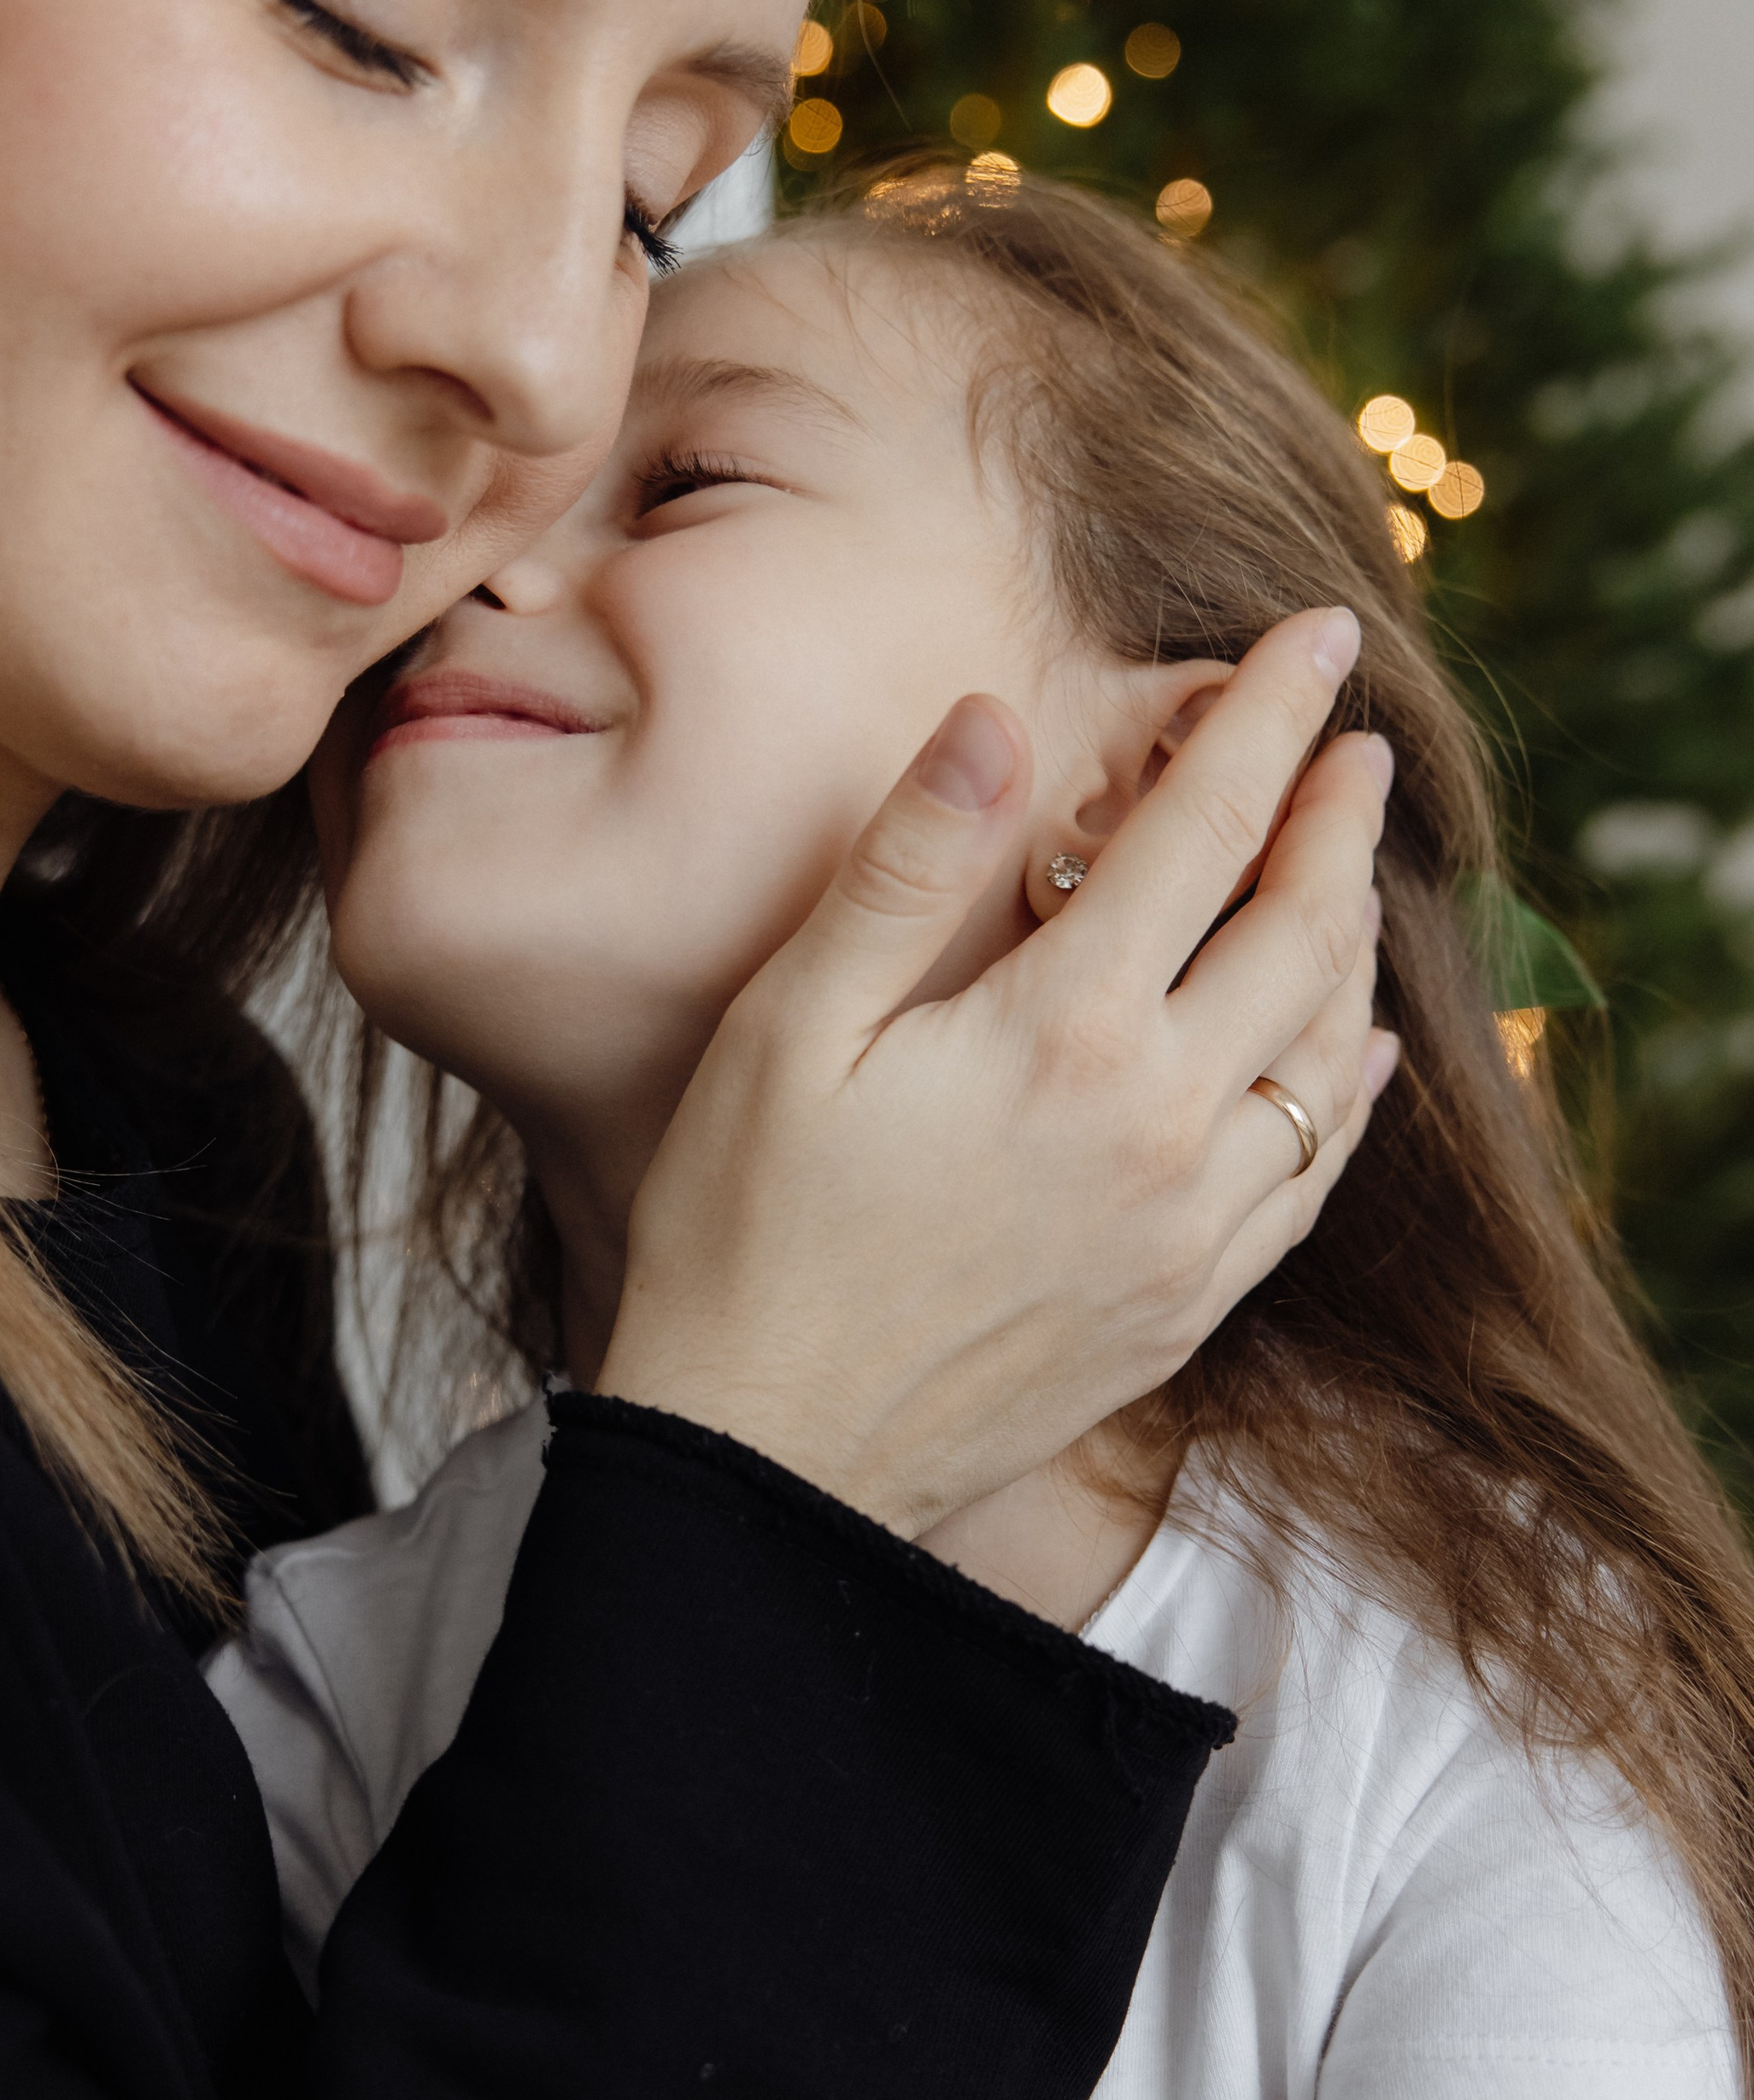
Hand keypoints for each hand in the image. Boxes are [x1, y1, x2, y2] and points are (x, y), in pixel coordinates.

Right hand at [598, 606, 1394, 1534]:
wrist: (769, 1462)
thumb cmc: (745, 1232)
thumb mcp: (792, 1025)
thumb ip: (907, 865)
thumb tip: (995, 718)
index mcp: (1065, 1031)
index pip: (1208, 826)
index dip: (1270, 715)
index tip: (1319, 637)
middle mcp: (1162, 1125)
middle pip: (1301, 930)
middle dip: (1336, 817)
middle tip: (1355, 744)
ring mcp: (1190, 1228)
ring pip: (1331, 1053)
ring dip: (1353, 943)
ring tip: (1349, 874)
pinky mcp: (1188, 1307)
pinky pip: (1314, 1179)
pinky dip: (1351, 1094)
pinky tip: (1355, 1055)